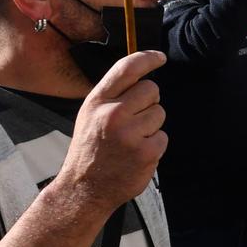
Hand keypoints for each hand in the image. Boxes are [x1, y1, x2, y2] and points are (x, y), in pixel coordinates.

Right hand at [59, 51, 168, 210]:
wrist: (83, 189)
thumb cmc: (90, 149)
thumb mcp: (90, 115)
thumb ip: (113, 95)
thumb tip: (141, 75)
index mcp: (97, 101)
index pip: (127, 68)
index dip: (148, 58)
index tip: (160, 57)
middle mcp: (113, 114)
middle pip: (151, 90)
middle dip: (148, 102)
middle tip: (133, 121)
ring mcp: (130, 134)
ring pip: (160, 113)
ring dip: (151, 126)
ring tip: (131, 140)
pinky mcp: (146, 152)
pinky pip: (163, 137)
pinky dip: (154, 145)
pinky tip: (136, 154)